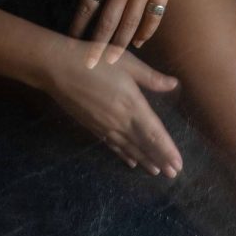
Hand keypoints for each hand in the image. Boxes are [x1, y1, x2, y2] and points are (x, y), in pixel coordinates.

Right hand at [47, 38, 181, 177]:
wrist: (57, 69)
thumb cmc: (94, 60)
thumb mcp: (127, 63)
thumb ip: (151, 78)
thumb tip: (173, 84)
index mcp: (133, 105)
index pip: (155, 133)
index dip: (167, 150)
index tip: (178, 164)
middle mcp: (121, 121)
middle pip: (145, 145)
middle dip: (160, 160)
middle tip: (173, 175)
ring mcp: (107, 127)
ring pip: (130, 148)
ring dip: (144, 161)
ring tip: (156, 173)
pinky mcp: (94, 128)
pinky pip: (113, 146)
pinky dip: (124, 155)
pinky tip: (131, 162)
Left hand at [56, 0, 180, 64]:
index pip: (87, 6)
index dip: (78, 25)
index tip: (71, 42)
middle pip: (107, 22)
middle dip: (97, 45)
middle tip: (90, 64)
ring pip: (129, 24)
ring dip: (120, 44)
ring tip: (112, 61)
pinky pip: (154, 16)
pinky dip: (147, 31)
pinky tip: (140, 43)